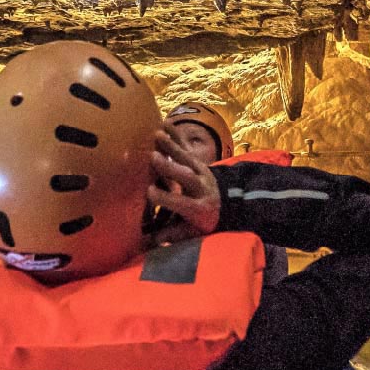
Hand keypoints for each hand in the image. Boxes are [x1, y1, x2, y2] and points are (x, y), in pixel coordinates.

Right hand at [146, 126, 221, 242]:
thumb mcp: (189, 233)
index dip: (166, 198)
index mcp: (200, 209)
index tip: (149, 191)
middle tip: (154, 158)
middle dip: (171, 167)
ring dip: (172, 146)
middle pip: (188, 177)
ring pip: (187, 158)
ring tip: (156, 136)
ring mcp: (202, 172)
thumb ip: (168, 237)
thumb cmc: (202, 222)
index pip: (183, 203)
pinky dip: (176, 135)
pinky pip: (187, 147)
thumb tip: (143, 245)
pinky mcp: (199, 161)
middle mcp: (202, 189)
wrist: (226, 205)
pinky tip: (163, 123)